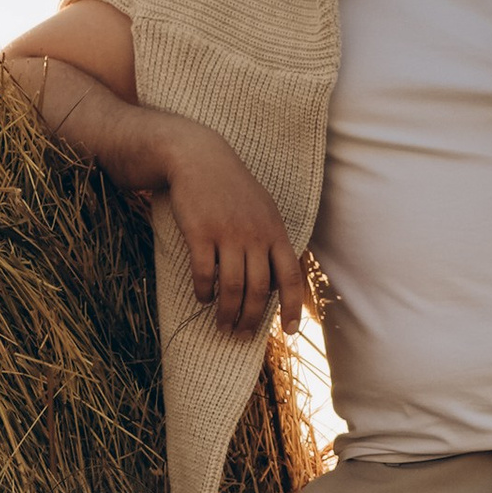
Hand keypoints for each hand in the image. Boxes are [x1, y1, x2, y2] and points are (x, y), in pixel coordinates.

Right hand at [157, 125, 305, 336]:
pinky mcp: (201, 233)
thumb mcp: (263, 210)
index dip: (292, 307)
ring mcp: (228, 234)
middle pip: (259, 290)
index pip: (290, 277)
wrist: (199, 158)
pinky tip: (203, 298)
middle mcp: (255, 235)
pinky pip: (205, 273)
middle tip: (242, 335)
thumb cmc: (232, 188)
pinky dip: (205, 291)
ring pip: (233, 287)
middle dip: (252, 319)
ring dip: (228, 313)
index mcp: (275, 232)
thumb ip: (272, 243)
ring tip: (223, 326)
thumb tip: (277, 284)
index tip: (289, 331)